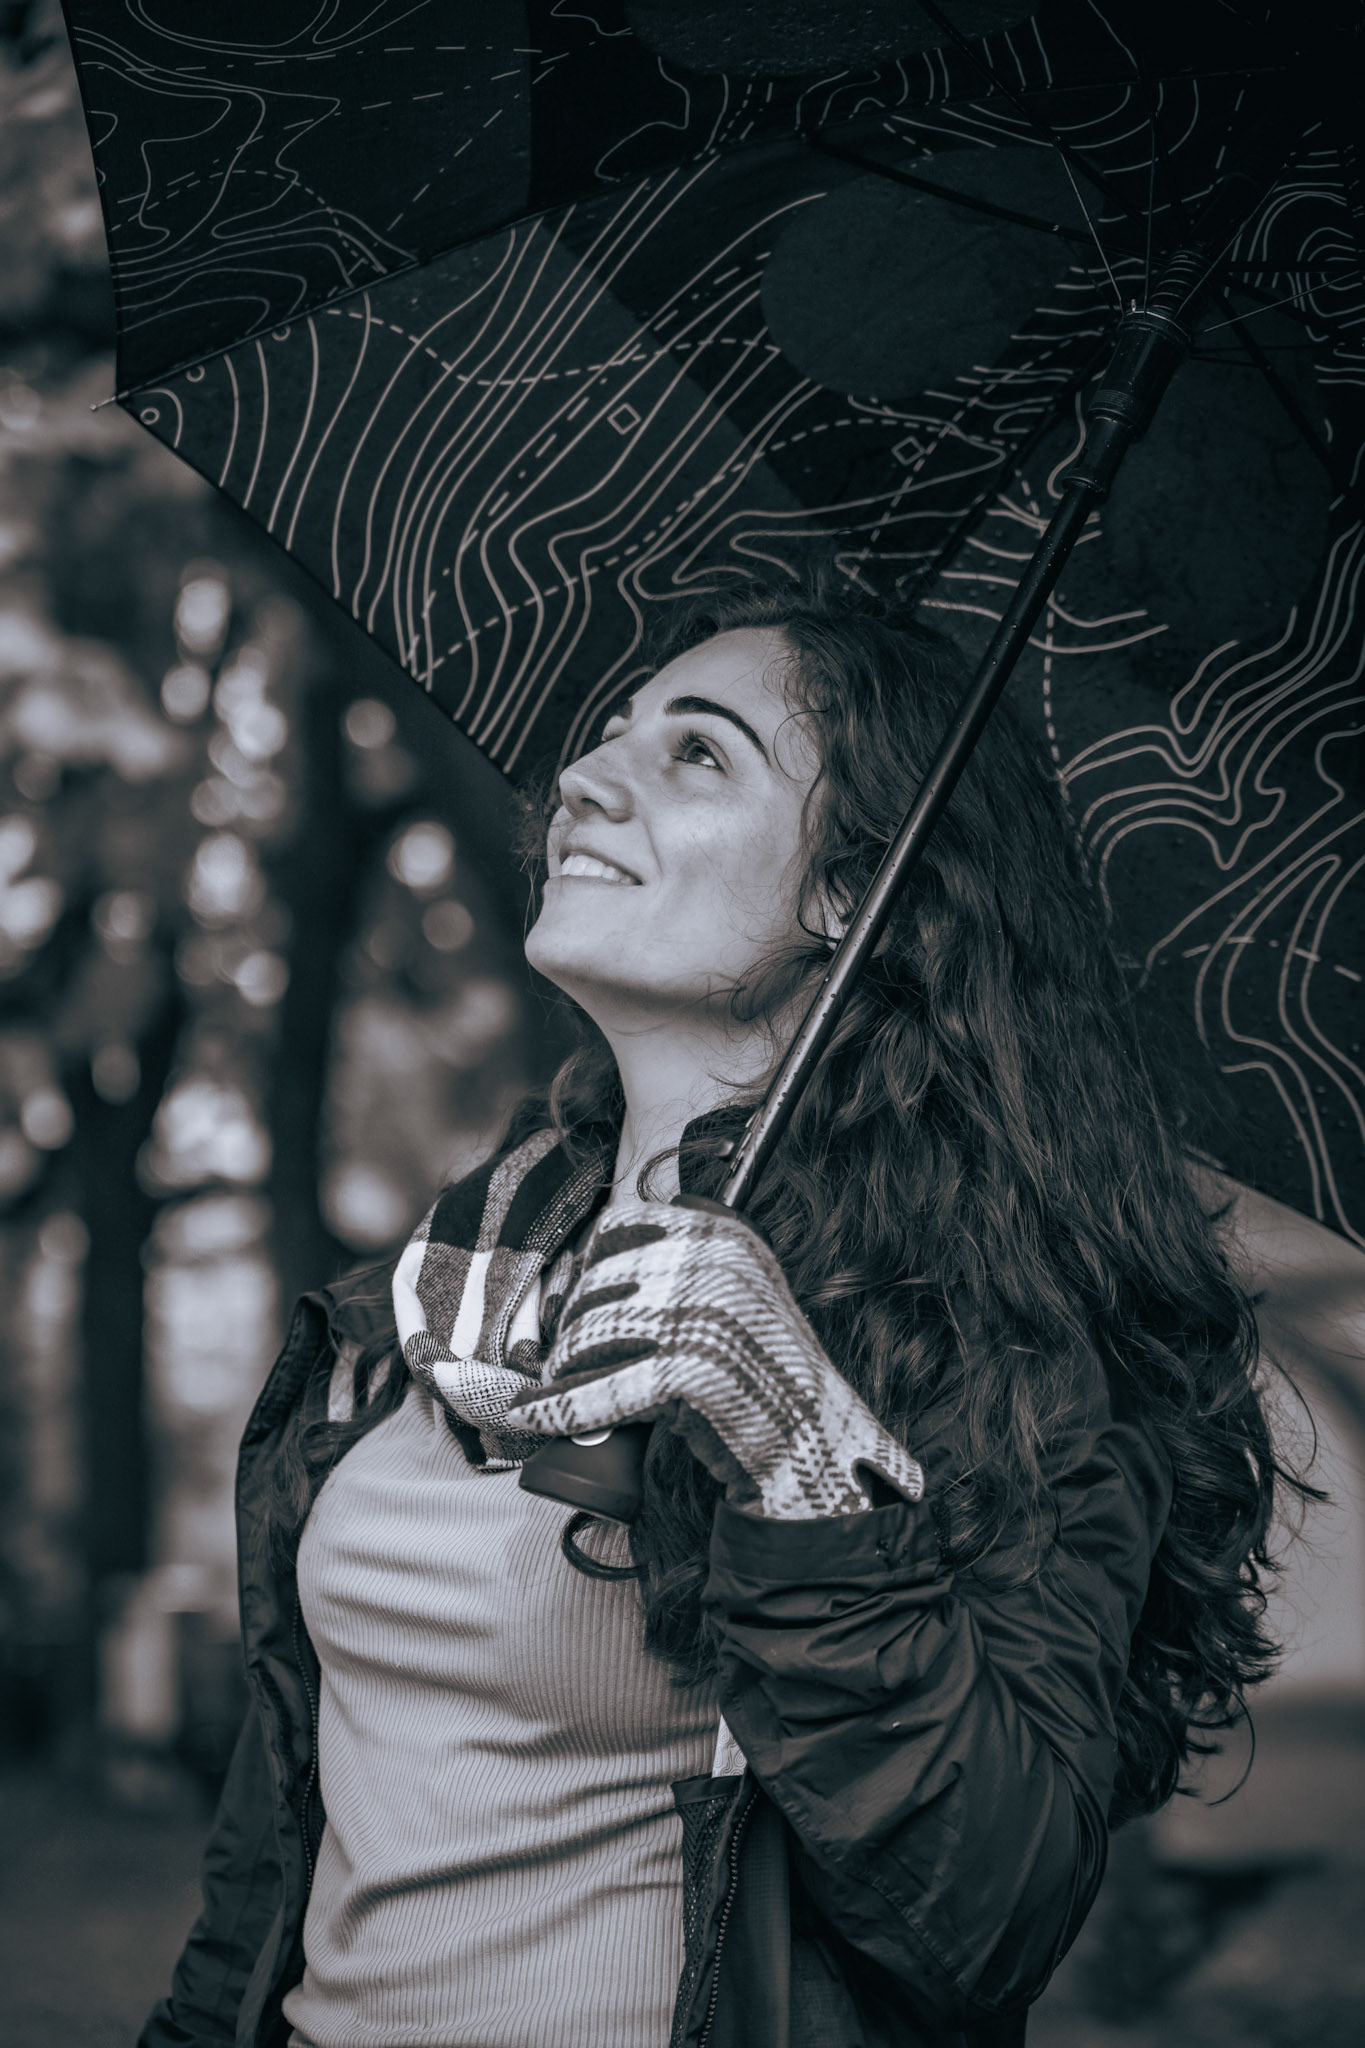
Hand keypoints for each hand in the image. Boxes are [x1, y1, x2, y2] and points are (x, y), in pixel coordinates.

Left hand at [505, 1196, 923, 1520]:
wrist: (812, 1442)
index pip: (619, 1225)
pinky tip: (531, 1417)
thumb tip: (582, 1264)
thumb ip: (681, 1260)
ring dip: (562, 1367)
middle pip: (596, 1284)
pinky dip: (556, 1408)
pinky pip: (596, 1392)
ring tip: (557, 1386)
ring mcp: (703, 1318)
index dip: (585, 1263)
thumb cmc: (762, 1371)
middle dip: (569, 1324)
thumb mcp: (736, 1290)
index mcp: (724, 1234)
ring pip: (588, 1335)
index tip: (572, 1297)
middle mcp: (715, 1266)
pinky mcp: (688, 1375)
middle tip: (564, 1357)